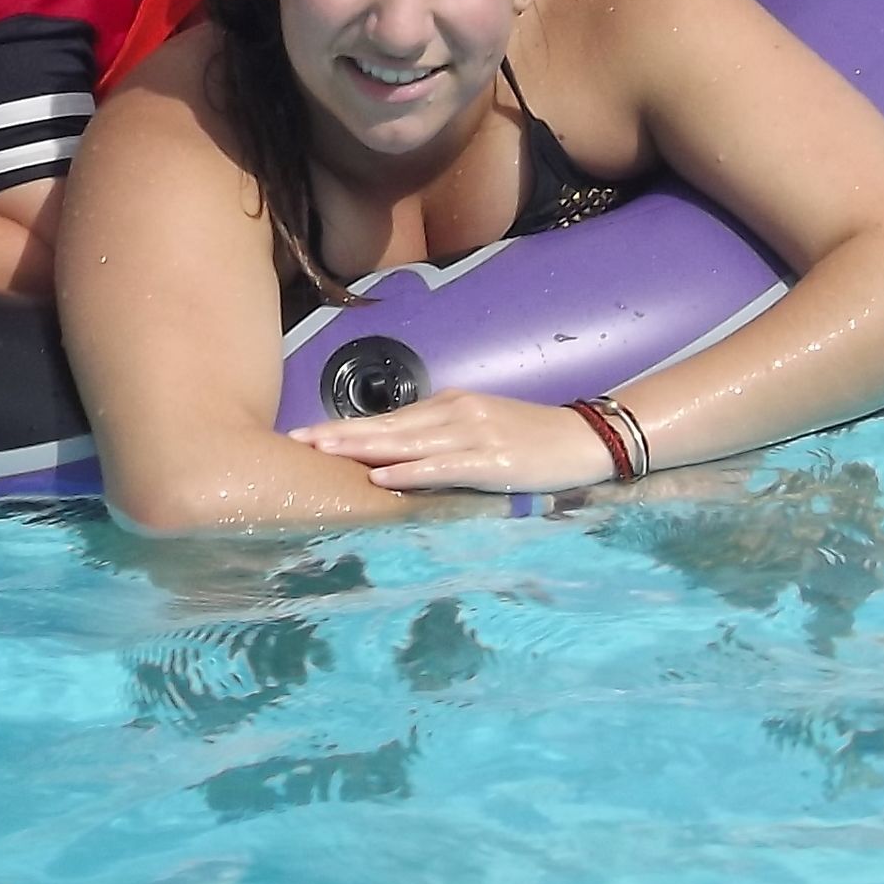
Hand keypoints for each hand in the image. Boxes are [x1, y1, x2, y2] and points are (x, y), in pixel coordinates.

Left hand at [286, 391, 619, 495]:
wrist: (585, 439)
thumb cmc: (531, 438)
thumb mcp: (481, 428)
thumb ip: (441, 436)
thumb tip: (397, 454)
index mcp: (451, 405)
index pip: (388, 418)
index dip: (346, 426)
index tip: (307, 434)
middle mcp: (455, 413)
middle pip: (387, 426)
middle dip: (340, 435)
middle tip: (298, 442)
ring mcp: (473, 435)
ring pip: (406, 443)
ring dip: (362, 449)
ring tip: (324, 454)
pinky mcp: (492, 462)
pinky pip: (443, 468)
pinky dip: (411, 473)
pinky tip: (383, 478)